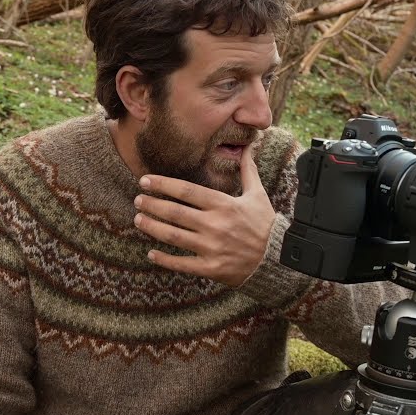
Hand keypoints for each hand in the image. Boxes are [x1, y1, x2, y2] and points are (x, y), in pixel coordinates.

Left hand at [133, 144, 274, 286]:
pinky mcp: (212, 268)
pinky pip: (182, 264)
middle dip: (152, 205)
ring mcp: (212, 248)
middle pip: (175, 212)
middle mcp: (215, 225)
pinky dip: (165, 259)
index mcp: (223, 204)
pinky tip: (151, 253)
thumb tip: (249, 146)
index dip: (163, 185)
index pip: (186, 191)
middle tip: (137, 200)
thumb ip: (247, 171)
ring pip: (174, 237)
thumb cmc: (265, 224)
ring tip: (138, 221)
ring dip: (153, 228)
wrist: (278, 258)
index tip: (145, 181)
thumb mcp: (258, 194)